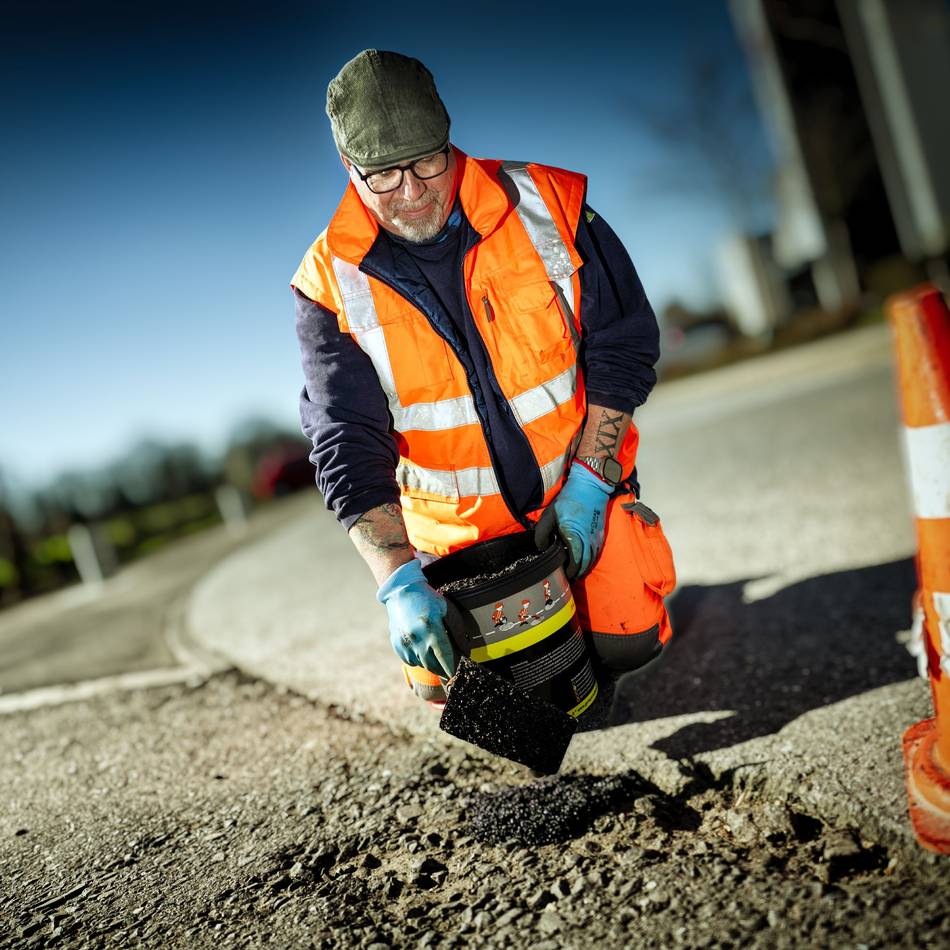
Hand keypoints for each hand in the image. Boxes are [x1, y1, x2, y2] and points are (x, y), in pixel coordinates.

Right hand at [377, 559, 455, 678]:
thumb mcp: (448, 610)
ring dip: (432, 664)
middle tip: (450, 670)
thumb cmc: (429, 600)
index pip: (445, 657)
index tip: (457, 677)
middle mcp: (416, 638)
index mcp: (431, 628)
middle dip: (443, 670)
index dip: (453, 670)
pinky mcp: (397, 645)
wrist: (401, 592)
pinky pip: (411, 661)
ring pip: (422, 665)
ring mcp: (405, 643)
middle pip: (434, 666)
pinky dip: (419, 660)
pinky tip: (423, 649)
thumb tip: (466, 652)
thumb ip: (458, 631)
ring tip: (436, 655)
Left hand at [543, 461, 612, 577]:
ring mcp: (597, 538)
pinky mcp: (601, 534)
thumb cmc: (569, 499)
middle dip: (576, 574)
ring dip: (583, 568)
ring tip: (575, 573)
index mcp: (575, 537)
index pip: (574, 562)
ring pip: (591, 560)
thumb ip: (542, 533)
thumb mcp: (550, 514)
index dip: (569, 572)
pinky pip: (596, 552)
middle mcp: (588, 541)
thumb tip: (541, 548)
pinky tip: (583, 560)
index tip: (562, 576)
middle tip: (567, 579)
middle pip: (584, 564)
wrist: (591, 486)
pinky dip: (590, 560)